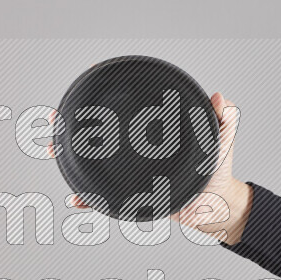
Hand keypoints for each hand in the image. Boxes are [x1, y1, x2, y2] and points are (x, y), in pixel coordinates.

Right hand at [48, 92, 252, 244]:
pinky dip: (89, 199)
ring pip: (96, 162)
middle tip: (58, 117)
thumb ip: (226, 118)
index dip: (110, 91)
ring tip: (55, 150)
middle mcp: (140, 149)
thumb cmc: (220, 170)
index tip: (92, 73)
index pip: (130, 107)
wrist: (218, 206)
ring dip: (72, 157)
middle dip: (75, 124)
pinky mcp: (133, 196)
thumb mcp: (223, 139)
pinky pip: (106, 198)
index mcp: (157, 131)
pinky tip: (76, 198)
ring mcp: (133, 172)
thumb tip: (219, 98)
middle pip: (102, 133)